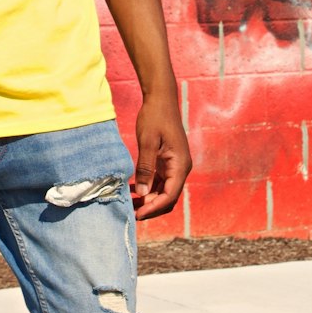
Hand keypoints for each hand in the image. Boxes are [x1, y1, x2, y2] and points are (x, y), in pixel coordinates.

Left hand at [131, 95, 191, 220]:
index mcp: (180, 165)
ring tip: (130, 204)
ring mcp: (175, 166)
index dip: (153, 207)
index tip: (137, 214)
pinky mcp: (168, 162)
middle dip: (151, 207)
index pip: (170, 195)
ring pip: (164, 191)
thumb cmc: (154, 117)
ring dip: (149, 199)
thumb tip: (141, 193)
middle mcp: (181, 168)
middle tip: (131, 212)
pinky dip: (148, 188)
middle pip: (168, 197)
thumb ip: (145, 168)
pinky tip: (133, 190)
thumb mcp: (147, 141)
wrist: (161, 98)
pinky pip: (160, 182)